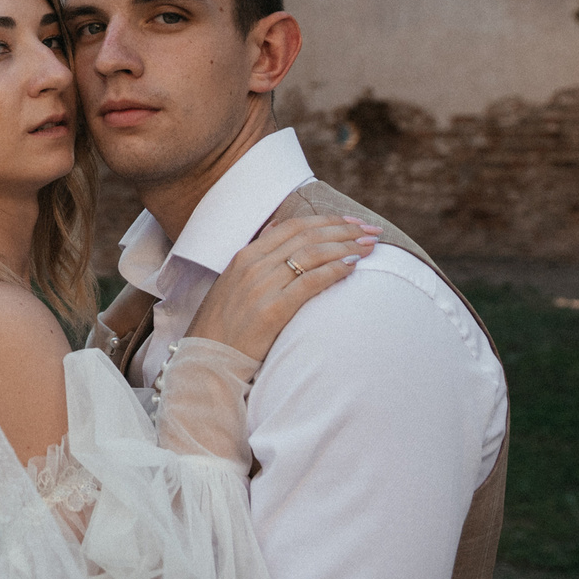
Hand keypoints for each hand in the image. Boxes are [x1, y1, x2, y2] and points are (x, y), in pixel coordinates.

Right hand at [185, 215, 379, 360]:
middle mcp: (253, 265)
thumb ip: (258, 255)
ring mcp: (261, 286)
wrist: (207, 358)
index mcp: (245, 255)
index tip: (352, 222)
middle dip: (344, 229)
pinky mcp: (272, 310)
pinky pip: (310, 281)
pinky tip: (354, 265)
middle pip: (307, 235)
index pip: (293, 226)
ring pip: (312, 253)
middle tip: (372, 230)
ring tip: (371, 246)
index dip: (327, 221)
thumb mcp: (234, 282)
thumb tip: (277, 228)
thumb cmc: (224, 324)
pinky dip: (335, 269)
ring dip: (346, 245)